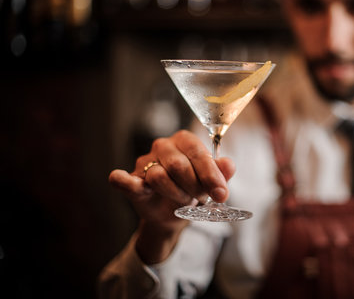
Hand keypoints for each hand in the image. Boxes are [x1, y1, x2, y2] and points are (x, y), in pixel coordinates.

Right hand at [108, 130, 235, 262]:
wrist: (173, 214)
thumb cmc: (194, 191)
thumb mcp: (212, 184)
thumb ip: (221, 173)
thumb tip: (228, 165)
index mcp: (186, 140)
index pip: (198, 153)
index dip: (211, 176)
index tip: (221, 194)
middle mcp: (164, 146)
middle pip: (179, 165)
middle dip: (194, 187)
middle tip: (201, 199)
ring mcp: (145, 162)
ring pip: (159, 177)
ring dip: (176, 194)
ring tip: (184, 200)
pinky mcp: (132, 180)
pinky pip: (125, 180)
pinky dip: (124, 181)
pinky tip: (125, 182)